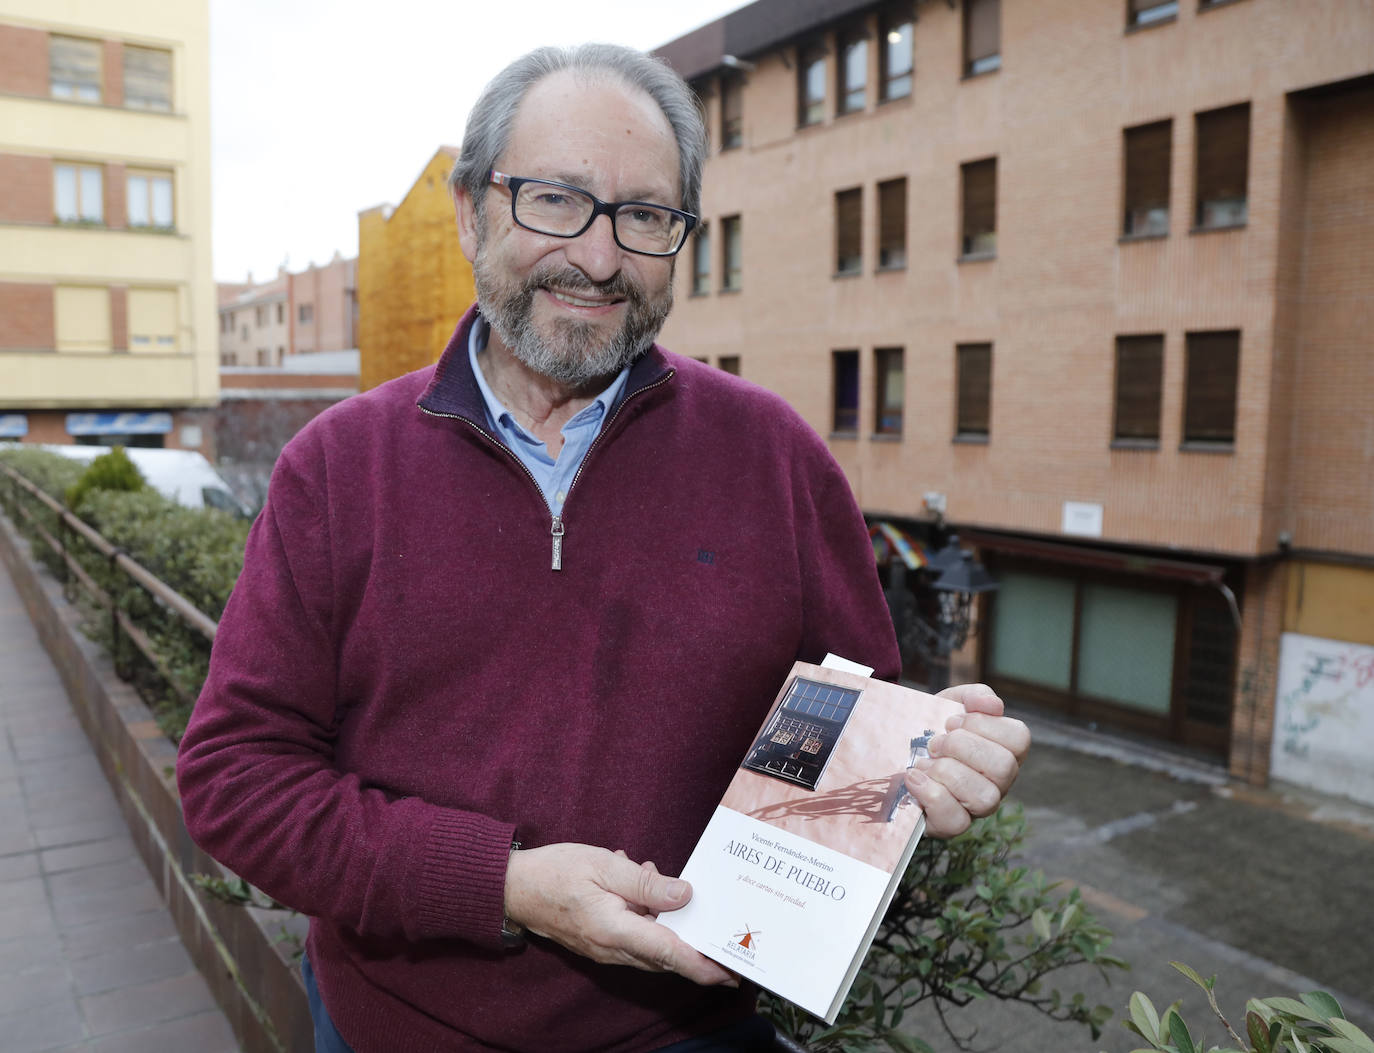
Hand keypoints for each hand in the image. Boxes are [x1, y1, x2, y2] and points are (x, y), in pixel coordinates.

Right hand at [503, 843, 736, 986]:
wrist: (514, 889)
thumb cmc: (556, 872)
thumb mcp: (604, 865)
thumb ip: (646, 883)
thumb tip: (685, 895)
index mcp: (615, 929)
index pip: (669, 952)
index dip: (703, 964)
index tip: (731, 971)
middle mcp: (613, 948)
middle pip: (667, 957)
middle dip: (700, 953)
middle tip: (731, 939)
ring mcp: (606, 950)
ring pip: (654, 950)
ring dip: (675, 931)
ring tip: (691, 902)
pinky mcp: (601, 944)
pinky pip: (638, 941)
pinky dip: (654, 923)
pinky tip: (652, 890)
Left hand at [905, 683, 1029, 837]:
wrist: (891, 751)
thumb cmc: (929, 728)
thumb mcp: (949, 703)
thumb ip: (974, 695)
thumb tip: (994, 705)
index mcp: (1004, 749)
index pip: (1019, 738)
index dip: (984, 725)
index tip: (951, 721)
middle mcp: (998, 781)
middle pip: (1003, 767)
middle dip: (961, 747)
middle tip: (935, 743)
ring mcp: (978, 807)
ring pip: (984, 798)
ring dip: (947, 772)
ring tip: (925, 761)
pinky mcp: (952, 825)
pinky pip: (955, 820)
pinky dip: (930, 793)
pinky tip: (913, 777)